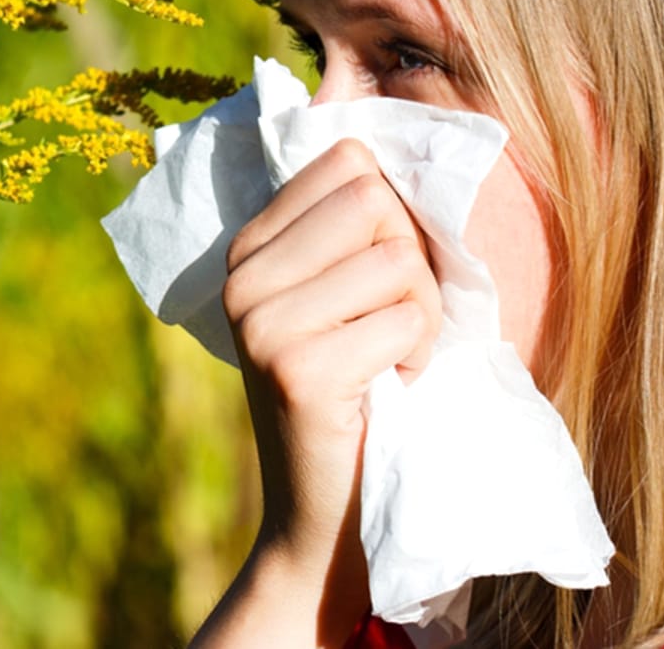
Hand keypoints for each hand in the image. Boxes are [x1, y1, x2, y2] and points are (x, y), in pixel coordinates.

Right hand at [194, 139, 441, 646]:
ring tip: (388, 362)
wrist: (325, 518)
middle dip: (412, 264)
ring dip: (421, 317)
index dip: (392, 216)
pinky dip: (417, 357)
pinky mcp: (296, 368)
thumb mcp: (342, 300)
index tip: (378, 282)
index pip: (348, 162)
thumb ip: (355, 230)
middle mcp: (242, 278)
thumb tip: (404, 144)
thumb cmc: (360, 397)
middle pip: (375, 201)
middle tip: (389, 327)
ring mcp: (261, 322)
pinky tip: (387, 390)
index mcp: (249, 249)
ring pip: (398, 259)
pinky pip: (405, 318)